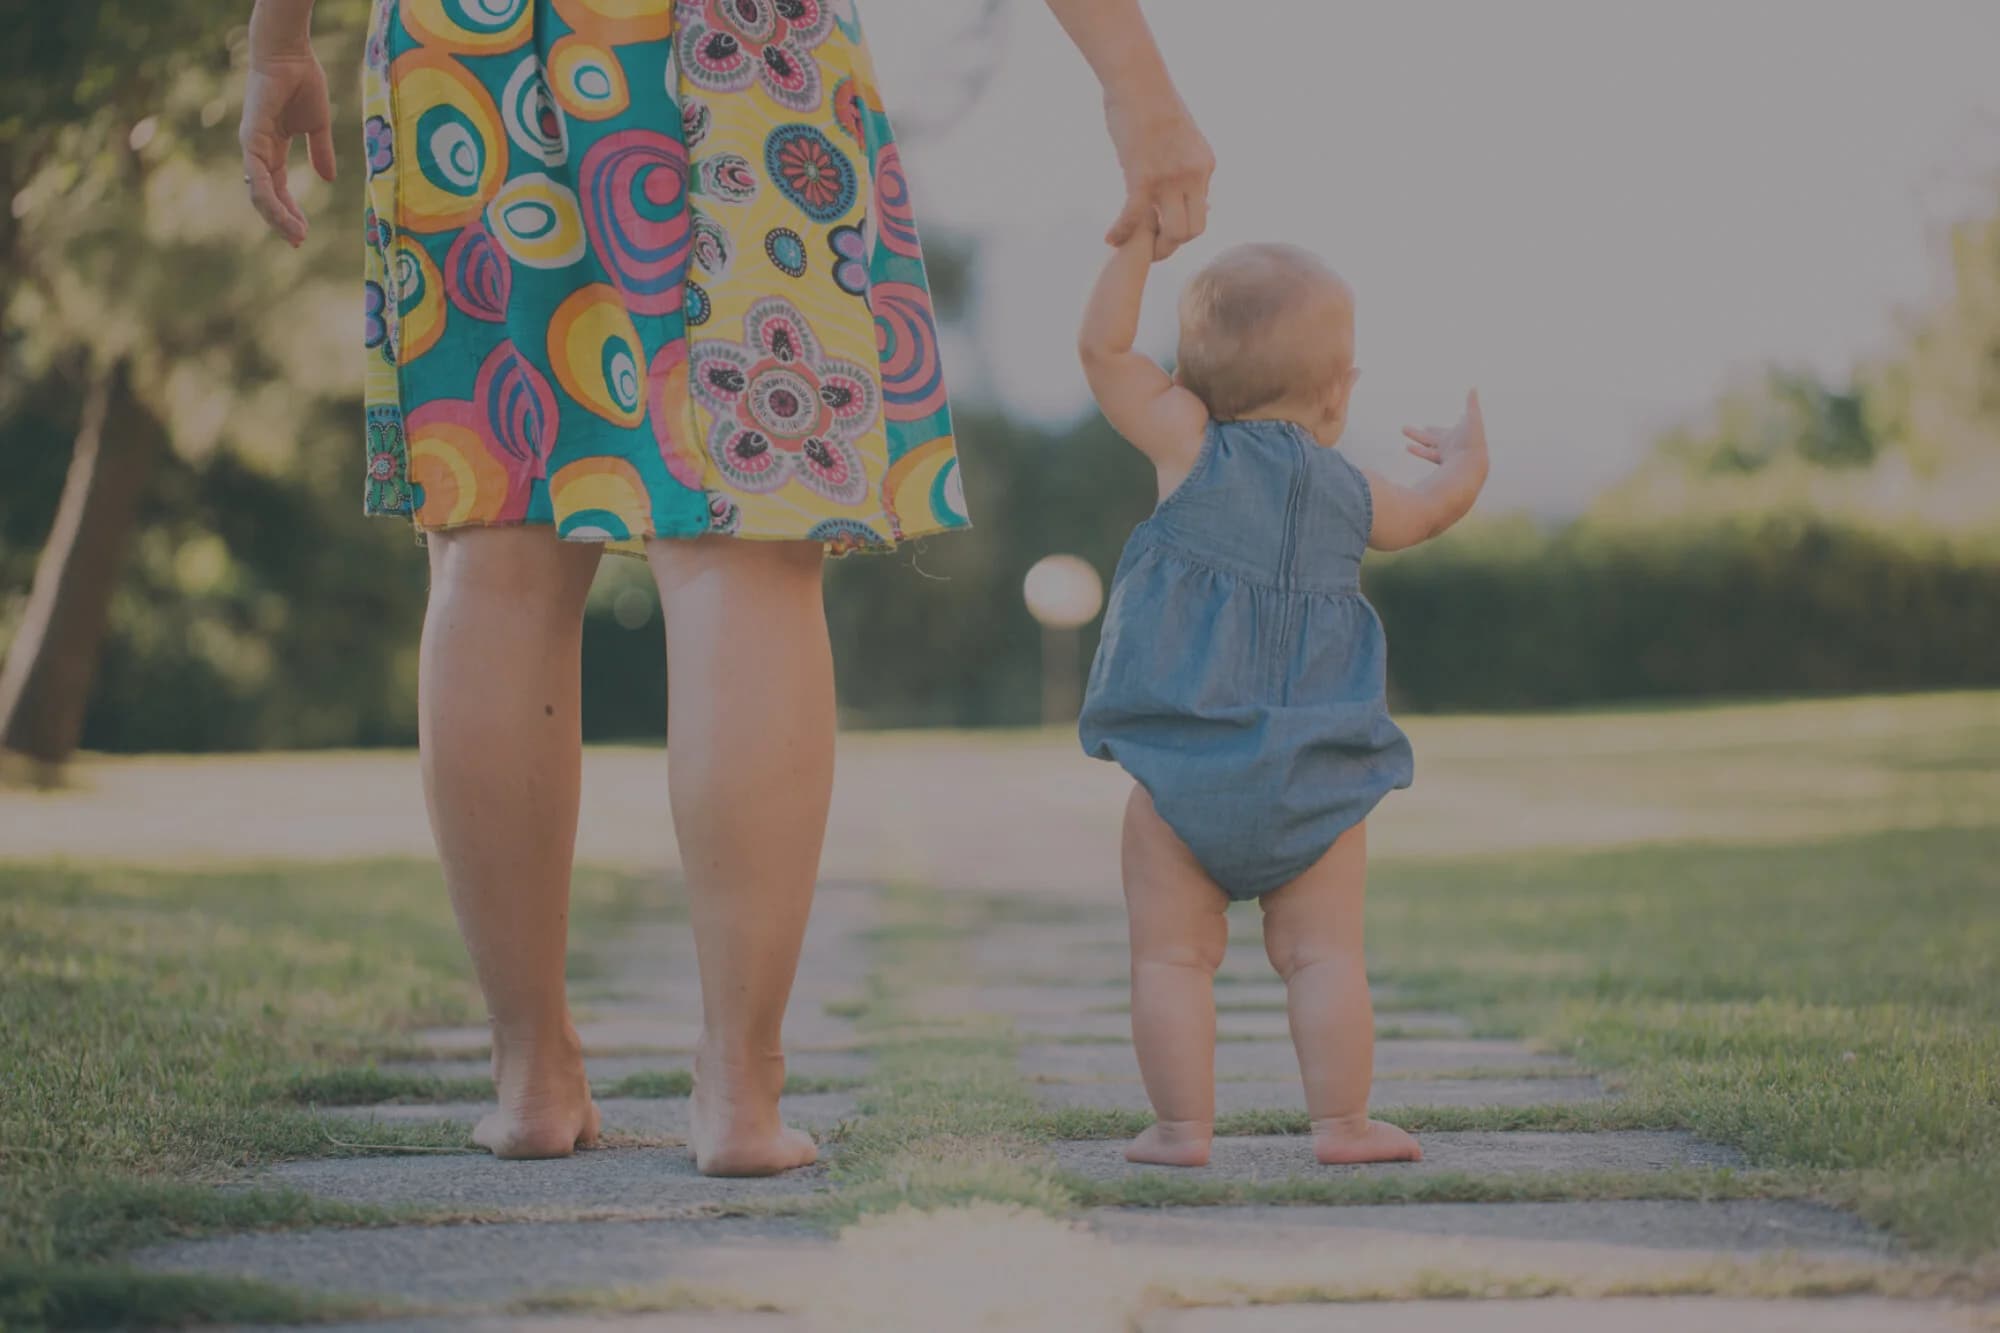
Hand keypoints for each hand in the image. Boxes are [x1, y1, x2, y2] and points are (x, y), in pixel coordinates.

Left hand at [240, 52, 336, 246]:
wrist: (291, 55)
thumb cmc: (303, 82)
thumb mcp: (317, 126)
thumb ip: (321, 153)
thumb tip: (328, 179)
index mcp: (272, 149)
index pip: (277, 189)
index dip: (290, 211)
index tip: (303, 233)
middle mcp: (258, 151)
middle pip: (266, 196)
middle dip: (282, 221)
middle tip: (299, 241)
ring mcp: (252, 146)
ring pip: (260, 193)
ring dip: (277, 217)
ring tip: (296, 235)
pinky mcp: (252, 139)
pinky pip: (258, 177)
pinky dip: (270, 198)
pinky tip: (284, 215)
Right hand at [1103, 90, 1213, 260]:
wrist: (1138, 80)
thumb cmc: (1152, 102)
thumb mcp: (1182, 134)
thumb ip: (1185, 159)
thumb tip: (1179, 174)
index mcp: (1205, 165)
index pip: (1202, 212)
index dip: (1182, 225)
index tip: (1162, 228)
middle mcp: (1193, 175)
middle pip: (1193, 230)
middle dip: (1172, 245)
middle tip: (1151, 247)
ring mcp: (1170, 178)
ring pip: (1172, 232)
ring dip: (1153, 248)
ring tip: (1134, 247)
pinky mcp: (1142, 176)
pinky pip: (1134, 218)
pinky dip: (1122, 233)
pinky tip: (1111, 239)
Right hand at [1403, 390, 1486, 465]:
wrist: (1472, 464)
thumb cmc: (1473, 441)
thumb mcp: (1473, 418)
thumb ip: (1471, 404)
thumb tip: (1474, 387)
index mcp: (1456, 435)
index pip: (1442, 432)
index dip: (1434, 430)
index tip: (1426, 426)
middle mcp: (1448, 446)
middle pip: (1431, 439)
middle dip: (1418, 435)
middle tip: (1404, 429)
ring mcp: (1443, 454)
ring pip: (1426, 447)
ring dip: (1415, 440)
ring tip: (1403, 436)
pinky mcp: (1439, 462)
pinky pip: (1426, 455)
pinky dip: (1418, 451)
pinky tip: (1408, 447)